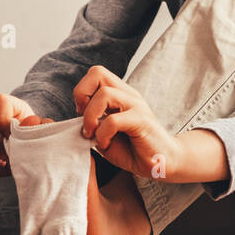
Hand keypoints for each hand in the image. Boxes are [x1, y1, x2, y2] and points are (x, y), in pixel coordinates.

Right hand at [0, 94, 52, 177]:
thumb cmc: (26, 128)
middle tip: (9, 156)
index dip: (8, 131)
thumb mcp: (33, 123)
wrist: (18, 131)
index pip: (0, 115)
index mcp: (3, 102)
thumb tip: (32, 125)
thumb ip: (36, 125)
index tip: (17, 140)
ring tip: (2, 164)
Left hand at [74, 65, 182, 180]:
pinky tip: (105, 144)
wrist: (160, 162)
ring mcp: (136, 105)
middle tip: (85, 120)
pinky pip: (114, 120)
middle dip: (81, 95)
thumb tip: (75, 120)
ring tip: (93, 135)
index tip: (81, 115)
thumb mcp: (104, 133)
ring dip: (90, 117)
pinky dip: (103, 134)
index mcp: (119, 93)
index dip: (81, 92)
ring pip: (104, 94)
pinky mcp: (142, 121)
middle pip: (97, 72)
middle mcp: (127, 94)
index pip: (95, 74)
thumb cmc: (132, 149)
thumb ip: (92, 122)